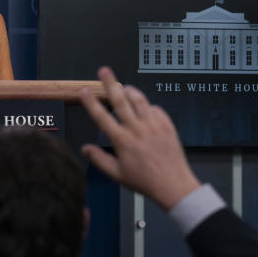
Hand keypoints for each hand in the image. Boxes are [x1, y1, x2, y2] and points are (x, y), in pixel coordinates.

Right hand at [80, 66, 199, 210]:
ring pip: (140, 101)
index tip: (85, 92)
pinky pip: (157, 109)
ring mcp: (154, 126)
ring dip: (131, 91)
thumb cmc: (145, 181)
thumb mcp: (117, 174)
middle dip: (110, 84)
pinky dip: (150, 106)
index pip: (102, 117)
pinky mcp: (167, 126)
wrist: (172, 185)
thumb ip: (99, 159)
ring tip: (125, 86)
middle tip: (104, 71)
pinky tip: (146, 108)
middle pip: (121, 101)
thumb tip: (85, 149)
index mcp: (123, 141)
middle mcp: (138, 130)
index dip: (91, 102)